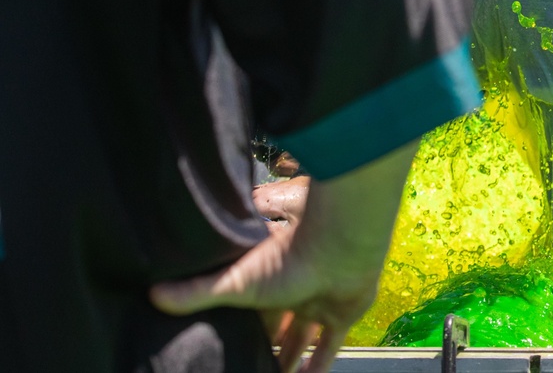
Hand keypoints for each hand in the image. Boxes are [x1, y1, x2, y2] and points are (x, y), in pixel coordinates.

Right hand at [150, 141, 418, 371]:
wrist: (340, 248)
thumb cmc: (287, 257)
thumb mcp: (237, 280)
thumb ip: (198, 291)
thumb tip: (152, 294)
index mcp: (266, 280)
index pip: (249, 309)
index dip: (239, 327)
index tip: (224, 345)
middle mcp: (292, 291)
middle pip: (276, 324)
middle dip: (265, 345)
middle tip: (249, 366)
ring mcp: (318, 302)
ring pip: (301, 337)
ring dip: (290, 359)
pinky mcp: (342, 315)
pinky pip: (330, 348)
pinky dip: (318, 367)